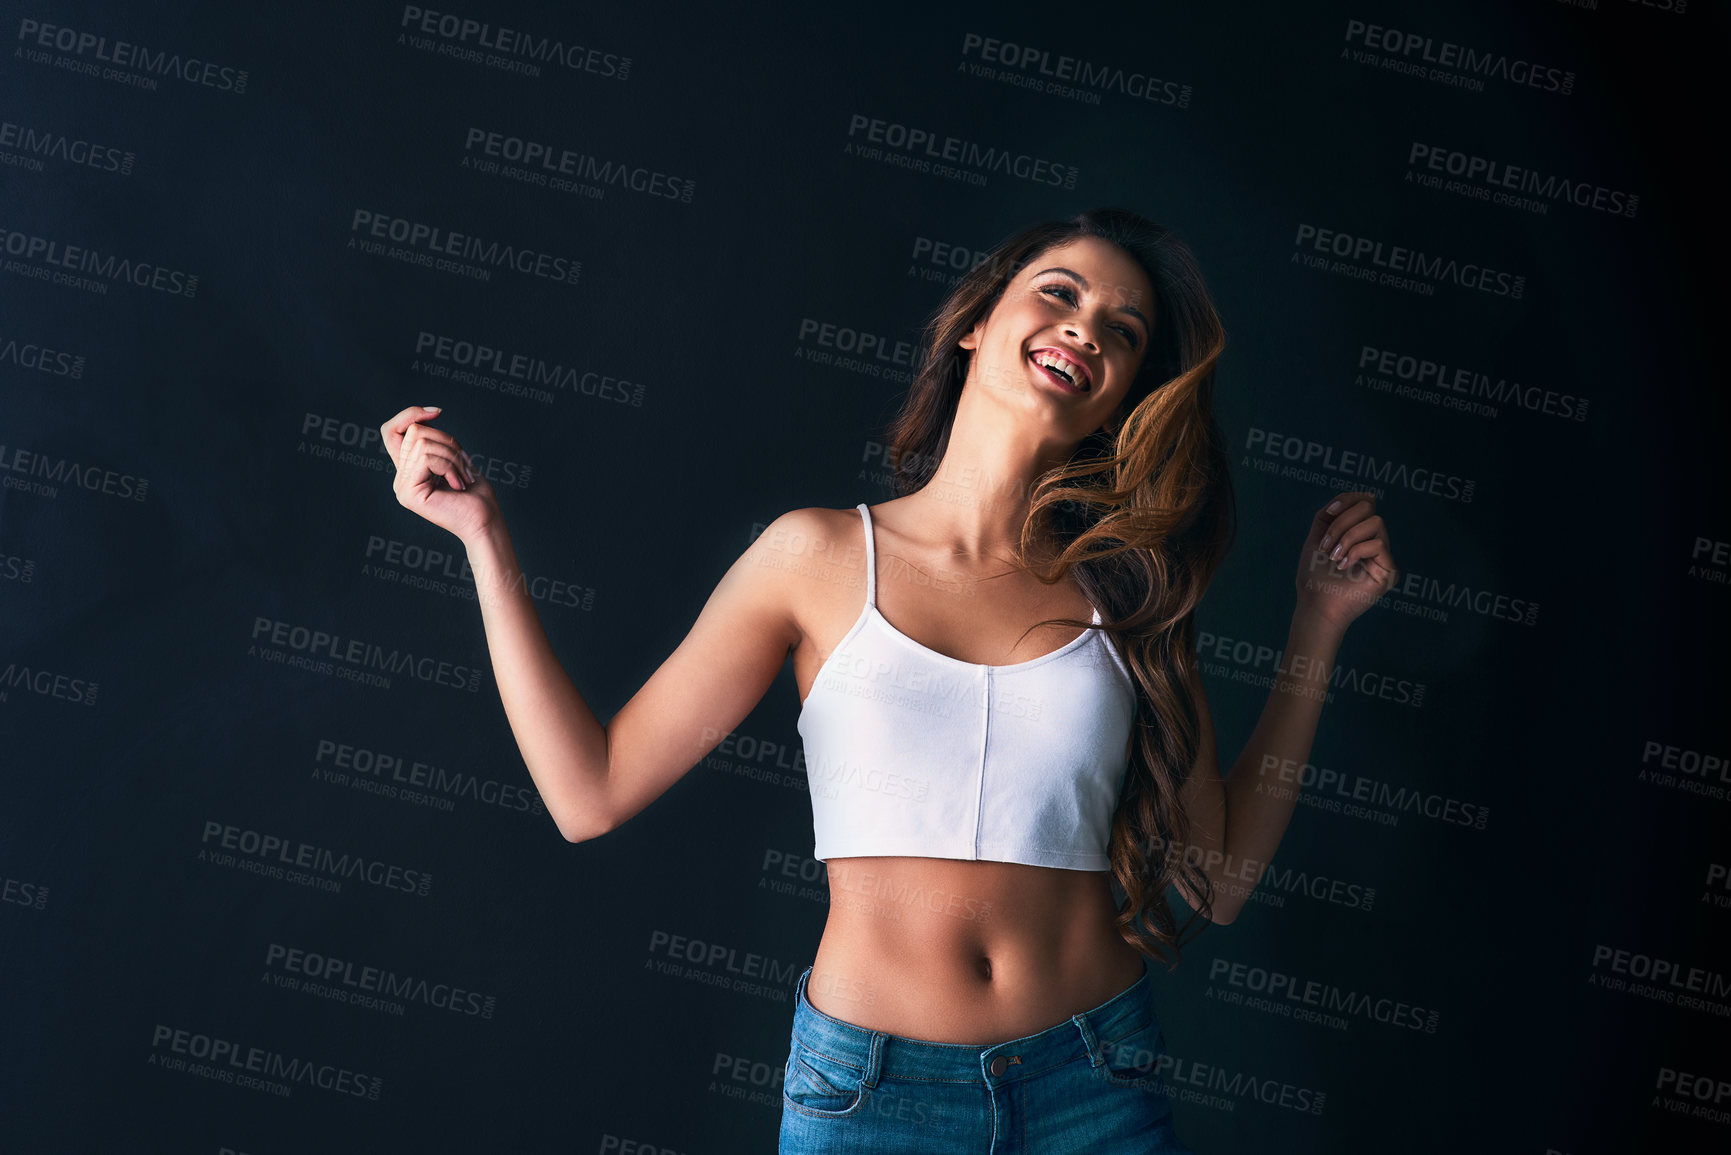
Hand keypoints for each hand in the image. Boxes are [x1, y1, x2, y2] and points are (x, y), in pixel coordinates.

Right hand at [380, 405, 498, 545]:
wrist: (485, 521)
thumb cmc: (476, 494)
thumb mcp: (455, 458)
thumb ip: (436, 441)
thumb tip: (424, 416)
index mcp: (410, 470)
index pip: (392, 430)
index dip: (410, 414)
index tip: (437, 412)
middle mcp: (401, 478)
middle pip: (414, 432)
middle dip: (447, 441)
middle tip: (464, 465)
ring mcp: (402, 486)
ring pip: (421, 443)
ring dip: (452, 456)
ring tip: (462, 478)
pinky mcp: (408, 493)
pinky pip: (426, 458)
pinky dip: (449, 465)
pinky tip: (458, 484)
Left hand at [1294, 491, 1398, 634]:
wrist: (1315, 605)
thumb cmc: (1314, 575)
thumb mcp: (1318, 537)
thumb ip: (1331, 515)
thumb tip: (1362, 495)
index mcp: (1358, 534)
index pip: (1365, 503)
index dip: (1348, 499)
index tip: (1329, 512)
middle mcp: (1373, 543)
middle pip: (1369, 508)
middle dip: (1342, 522)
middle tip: (1327, 545)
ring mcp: (1383, 557)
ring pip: (1376, 523)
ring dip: (1347, 537)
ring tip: (1333, 557)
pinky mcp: (1389, 572)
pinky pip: (1379, 544)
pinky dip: (1356, 551)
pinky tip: (1343, 565)